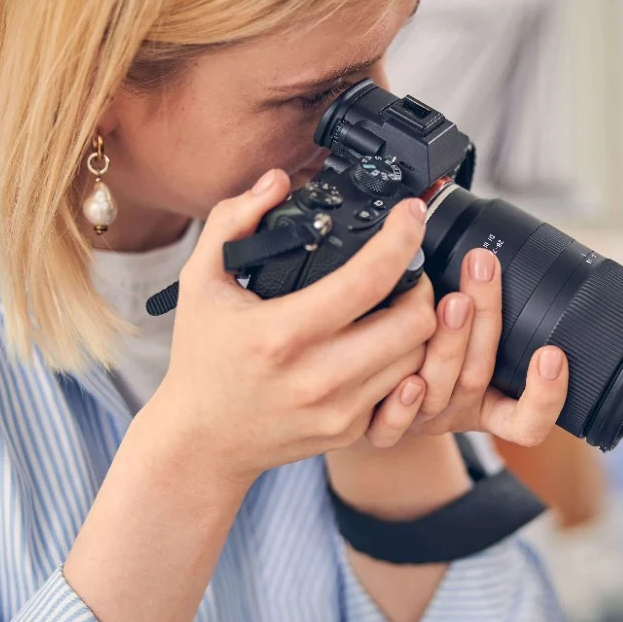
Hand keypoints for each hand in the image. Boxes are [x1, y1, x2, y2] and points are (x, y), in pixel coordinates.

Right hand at [144, 169, 436, 486]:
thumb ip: (233, 221)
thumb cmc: (203, 357)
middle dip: (422, 285)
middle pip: (415, 322)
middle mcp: (318, 376)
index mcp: (282, 333)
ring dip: (420, 325)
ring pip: (418, 357)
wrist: (202, 440)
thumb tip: (277, 181)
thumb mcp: (199, 282)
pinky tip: (389, 342)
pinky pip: (404, 390)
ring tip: (401, 303)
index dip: (401, 237)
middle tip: (411, 269)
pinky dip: (406, 361)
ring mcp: (339, 409)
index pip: (369, 279)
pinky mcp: (351, 430)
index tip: (411, 213)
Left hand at [360, 247, 568, 449]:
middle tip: (484, 269)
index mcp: (492, 404)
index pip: (529, 419)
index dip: (546, 395)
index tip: (552, 354)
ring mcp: (424, 419)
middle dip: (486, 318)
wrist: (382, 405)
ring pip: (440, 389)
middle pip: (479, 376)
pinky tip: (406, 377)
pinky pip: (391, 426)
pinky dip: (402, 403)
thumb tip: (487, 249)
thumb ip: (478, 311)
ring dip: (449, 342)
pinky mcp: (385, 428)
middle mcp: (461, 411)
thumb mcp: (474, 345)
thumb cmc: (434, 362)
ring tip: (451, 300)